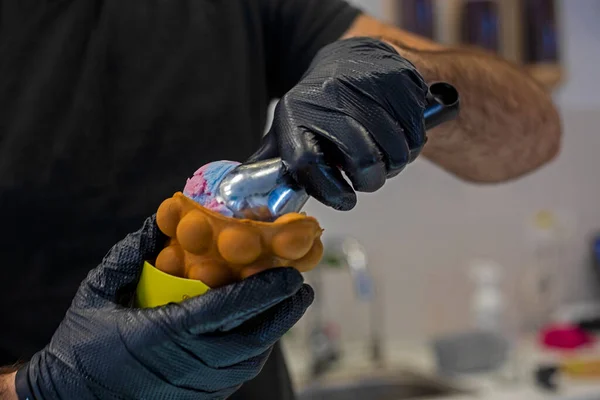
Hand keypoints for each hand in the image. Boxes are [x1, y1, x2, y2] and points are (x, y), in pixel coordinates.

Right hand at [15, 216, 312, 399]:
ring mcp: (196, 386)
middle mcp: (188, 364)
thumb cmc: (79, 350)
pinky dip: (254, 352)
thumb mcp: (97, 295)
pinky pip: (238, 375)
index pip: (228, 310)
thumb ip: (127, 257)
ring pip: (250, 359)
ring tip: (287, 306)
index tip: (290, 274)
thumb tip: (154, 225)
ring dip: (274, 331)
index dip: (264, 292)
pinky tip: (259, 333)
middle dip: (283, 311)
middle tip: (300, 288)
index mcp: (165, 333)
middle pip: (253, 337)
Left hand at [250, 37, 427, 210]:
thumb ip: (269, 164)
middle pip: (362, 161)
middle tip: (366, 177)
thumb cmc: (318, 107)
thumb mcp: (288, 128)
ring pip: (394, 152)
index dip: (329, 190)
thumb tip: (240, 198)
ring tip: (380, 153)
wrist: (354, 59)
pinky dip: (410, 145)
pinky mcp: (399, 82)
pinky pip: (415, 136)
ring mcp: (367, 87)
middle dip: (370, 180)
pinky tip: (395, 134)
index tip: (345, 200)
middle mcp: (329, 98)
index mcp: (295, 115)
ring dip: (392, 164)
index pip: (307, 162)